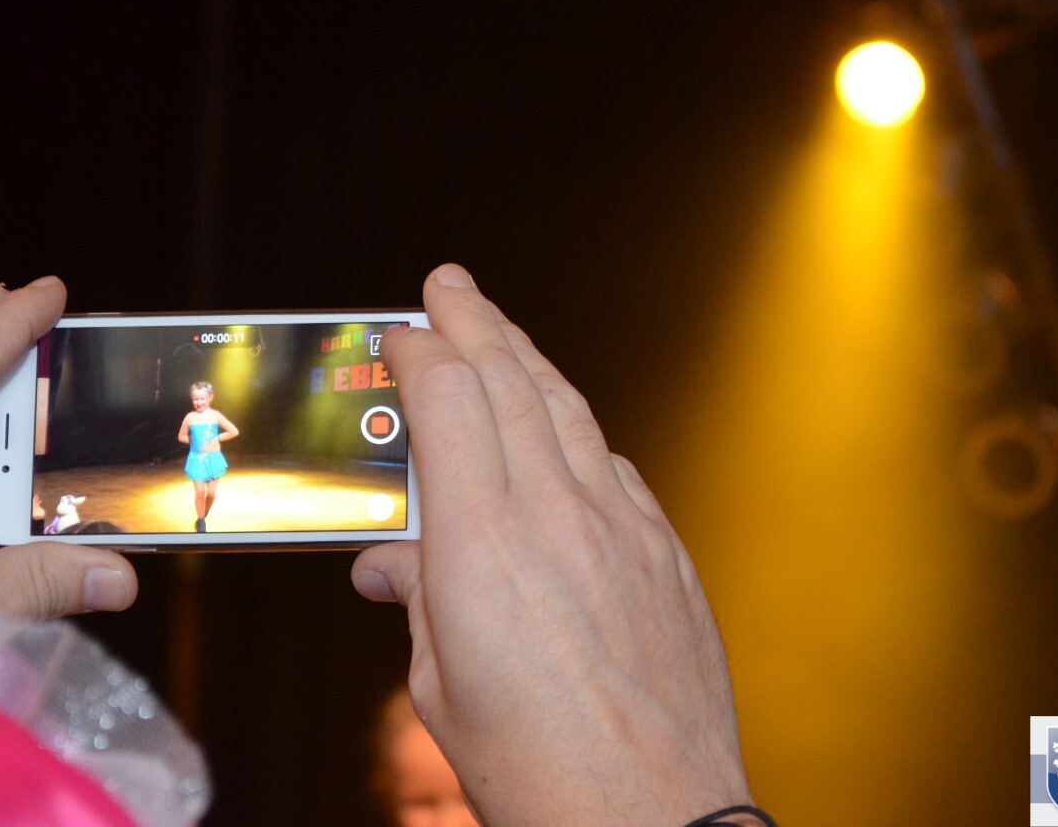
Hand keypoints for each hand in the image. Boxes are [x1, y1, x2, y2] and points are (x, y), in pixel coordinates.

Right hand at [351, 265, 750, 825]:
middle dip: (474, 321)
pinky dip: (577, 430)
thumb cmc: (539, 772)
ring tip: (500, 332)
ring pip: (570, 412)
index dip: (421, 350)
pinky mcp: (666, 556)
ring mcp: (624, 529)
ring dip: (528, 360)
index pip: (449, 401)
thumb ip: (417, 599)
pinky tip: (562, 430)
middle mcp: (559, 515)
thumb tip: (390, 561)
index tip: (400, 332)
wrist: (655, 820)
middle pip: (512, 382)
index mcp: (483, 545)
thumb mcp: (441, 689)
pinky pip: (616, 465)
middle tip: (449, 285)